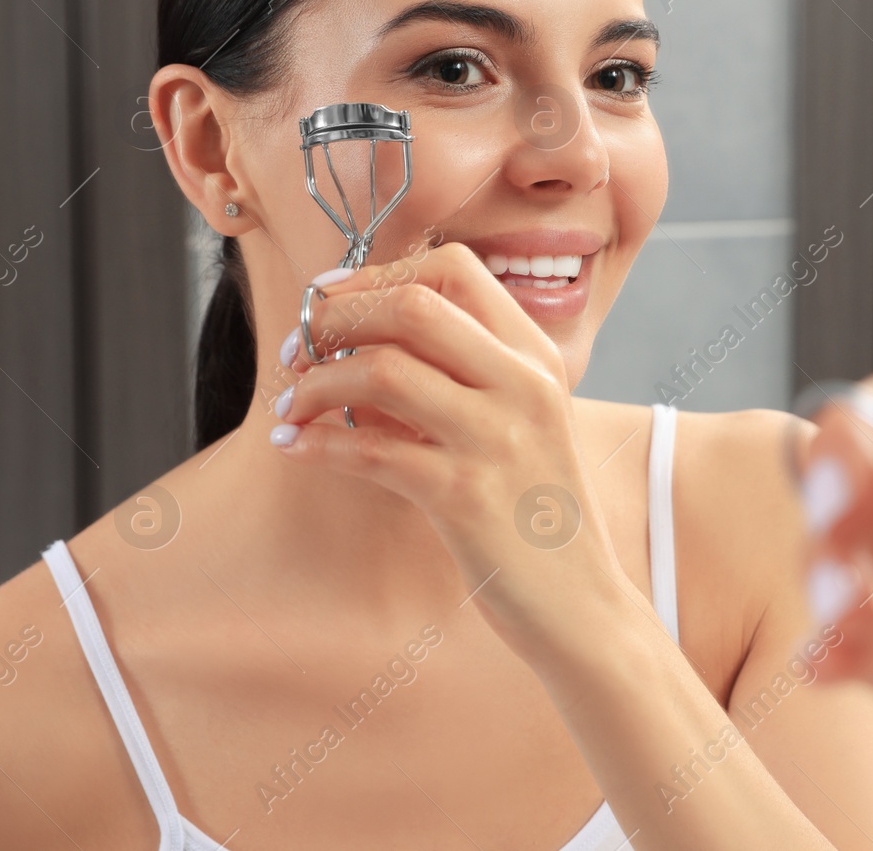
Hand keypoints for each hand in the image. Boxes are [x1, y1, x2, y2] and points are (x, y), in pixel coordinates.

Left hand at [270, 242, 624, 667]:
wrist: (581, 602)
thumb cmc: (537, 512)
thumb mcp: (525, 423)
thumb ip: (469, 375)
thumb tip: (366, 339)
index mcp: (536, 357)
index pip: (453, 270)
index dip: (377, 275)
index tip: (330, 299)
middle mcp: (523, 385)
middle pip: (412, 306)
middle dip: (335, 318)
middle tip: (297, 348)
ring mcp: (497, 438)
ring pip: (382, 370)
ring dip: (316, 383)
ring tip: (291, 405)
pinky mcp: (465, 496)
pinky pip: (369, 450)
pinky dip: (318, 444)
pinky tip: (297, 448)